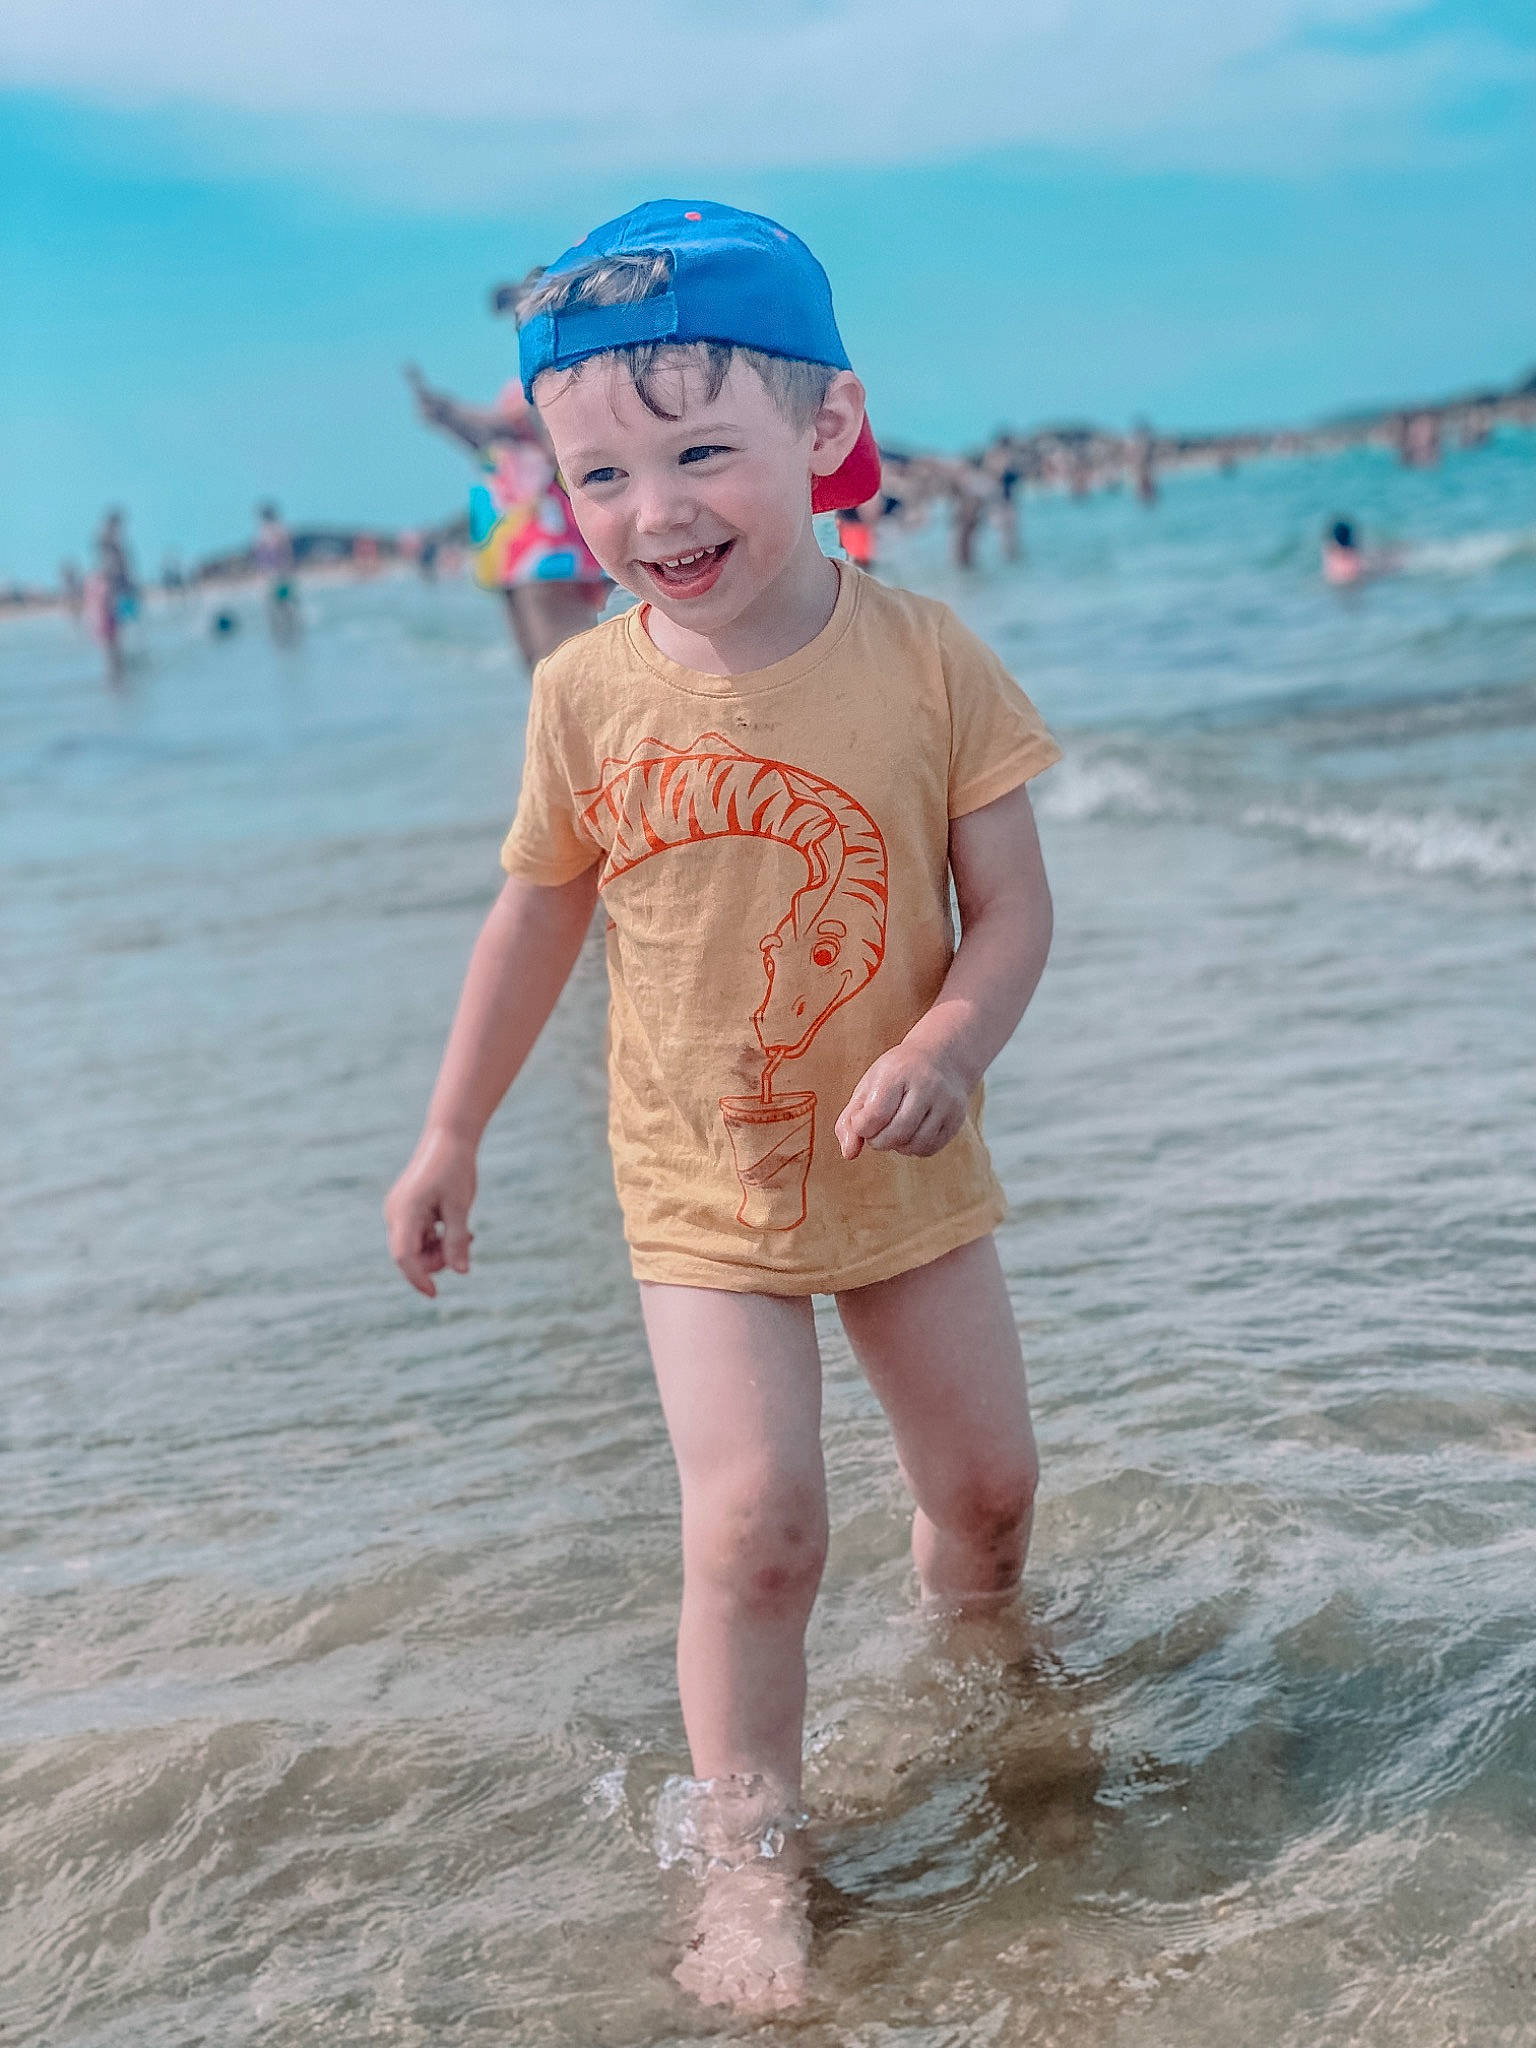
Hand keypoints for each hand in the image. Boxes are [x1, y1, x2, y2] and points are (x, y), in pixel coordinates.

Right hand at [384, 1128, 476, 1296]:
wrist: (449, 1138)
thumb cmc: (455, 1169)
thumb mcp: (460, 1207)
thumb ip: (457, 1240)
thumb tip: (461, 1272)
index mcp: (404, 1212)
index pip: (403, 1256)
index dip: (417, 1278)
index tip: (434, 1294)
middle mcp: (396, 1214)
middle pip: (410, 1255)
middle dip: (437, 1260)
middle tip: (466, 1245)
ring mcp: (400, 1211)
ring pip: (416, 1247)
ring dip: (440, 1250)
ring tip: (467, 1235)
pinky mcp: (408, 1209)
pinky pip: (419, 1235)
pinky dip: (438, 1238)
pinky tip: (459, 1229)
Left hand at [835, 1044, 970, 1160]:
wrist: (942, 1058)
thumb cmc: (898, 1074)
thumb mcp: (868, 1086)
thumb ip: (849, 1120)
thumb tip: (848, 1154)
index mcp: (899, 1072)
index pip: (876, 1115)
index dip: (861, 1127)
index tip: (861, 1121)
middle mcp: (927, 1086)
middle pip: (896, 1133)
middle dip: (878, 1141)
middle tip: (875, 1132)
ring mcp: (946, 1103)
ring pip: (915, 1145)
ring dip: (896, 1146)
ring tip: (893, 1131)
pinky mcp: (956, 1119)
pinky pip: (930, 1148)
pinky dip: (914, 1148)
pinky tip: (910, 1133)